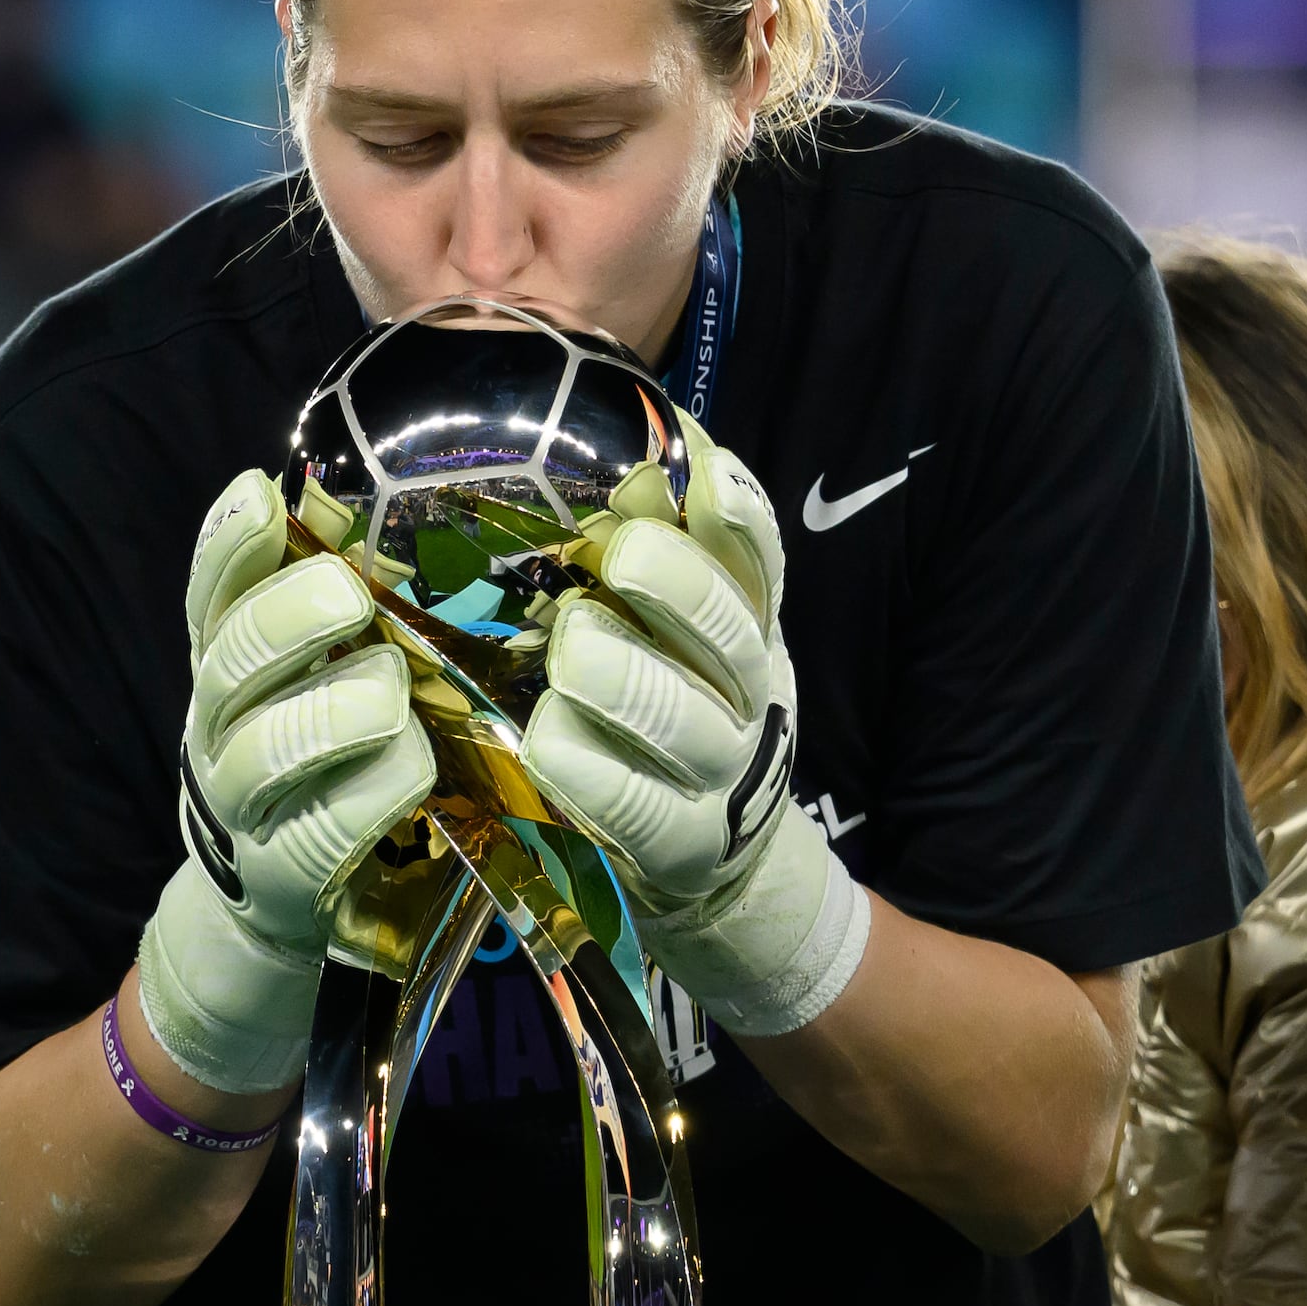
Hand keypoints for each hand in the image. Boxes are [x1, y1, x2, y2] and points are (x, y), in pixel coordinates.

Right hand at [139, 471, 434, 1091]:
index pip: (211, 595)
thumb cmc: (331, 764)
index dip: (230, 545)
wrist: (286, 902)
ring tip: (393, 696)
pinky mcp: (286, 881)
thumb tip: (370, 505)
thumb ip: (336, 608)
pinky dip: (377, 788)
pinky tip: (414, 765)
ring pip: (266, 749)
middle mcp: (219, 732)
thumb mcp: (321, 678)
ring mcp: (244, 812)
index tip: (265, 496)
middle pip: (229, 663)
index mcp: (229, 668)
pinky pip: (325, 829)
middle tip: (351, 600)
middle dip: (289, 619)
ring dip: (336, 711)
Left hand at [522, 430, 868, 1036]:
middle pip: (728, 634)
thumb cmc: (672, 711)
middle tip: (615, 556)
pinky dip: (588, 765)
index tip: (700, 473)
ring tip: (570, 643)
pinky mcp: (680, 844)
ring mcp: (719, 775)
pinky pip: (635, 804)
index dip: (737, 516)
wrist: (717, 857)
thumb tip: (628, 448)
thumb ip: (662, 550)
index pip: (760, 562)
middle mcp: (748, 695)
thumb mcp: (681, 630)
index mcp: (750, 626)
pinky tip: (546, 735)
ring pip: (684, 720)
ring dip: (625, 674)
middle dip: (675, 585)